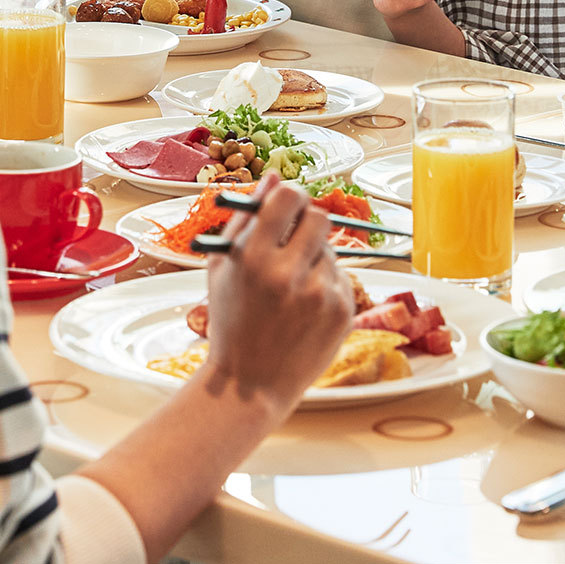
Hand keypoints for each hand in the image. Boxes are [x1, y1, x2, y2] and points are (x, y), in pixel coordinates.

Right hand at [201, 174, 353, 412]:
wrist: (250, 385)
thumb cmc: (231, 323)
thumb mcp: (222, 269)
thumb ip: (244, 220)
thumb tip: (272, 177)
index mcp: (253, 258)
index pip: (289, 197)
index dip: (290, 197)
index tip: (287, 206)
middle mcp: (289, 274)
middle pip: (319, 217)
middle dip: (307, 222)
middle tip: (295, 239)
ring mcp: (320, 295)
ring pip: (331, 250)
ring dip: (314, 259)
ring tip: (291, 289)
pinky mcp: (343, 312)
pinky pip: (340, 279)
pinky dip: (325, 286)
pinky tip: (304, 310)